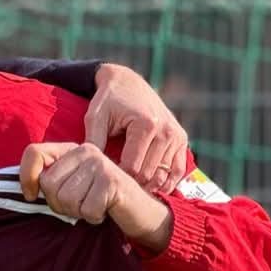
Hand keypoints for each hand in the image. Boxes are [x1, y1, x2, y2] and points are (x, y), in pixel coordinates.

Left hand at [20, 142, 173, 253]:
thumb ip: (49, 181)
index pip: (34, 152)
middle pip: (48, 183)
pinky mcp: (112, 181)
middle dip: (59, 204)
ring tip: (92, 206)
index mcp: (71, 150)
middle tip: (78, 204)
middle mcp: (86, 150)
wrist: (139, 210)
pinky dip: (93, 217)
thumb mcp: (70, 187)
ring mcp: (100, 164)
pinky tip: (105, 210)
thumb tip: (27, 190)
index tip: (31, 196)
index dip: (26, 177)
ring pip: (66, 199)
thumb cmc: (99, 200)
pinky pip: (86, 210)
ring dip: (77, 212)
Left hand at [85, 63, 187, 194]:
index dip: (117, 178)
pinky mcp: (181, 138)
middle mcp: (165, 130)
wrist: (127, 82)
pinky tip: (152, 187)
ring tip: (129, 187)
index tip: (104, 181)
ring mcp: (176, 135)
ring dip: (147, 185)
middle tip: (114, 187)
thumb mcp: (95, 118)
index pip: (132, 167)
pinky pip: (177, 169)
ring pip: (162, 175)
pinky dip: (166, 181)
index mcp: (146, 125)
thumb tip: (89, 170)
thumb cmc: (108, 101)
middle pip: (148, 174)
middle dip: (131, 184)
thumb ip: (93, 143)